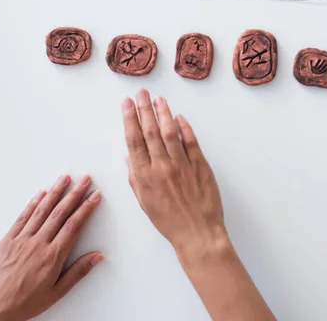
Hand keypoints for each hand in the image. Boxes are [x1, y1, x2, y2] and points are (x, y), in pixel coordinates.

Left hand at [0, 175, 102, 320]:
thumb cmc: (25, 302)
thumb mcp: (57, 292)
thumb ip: (78, 271)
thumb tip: (97, 257)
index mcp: (53, 256)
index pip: (74, 225)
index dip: (86, 208)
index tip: (94, 196)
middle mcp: (38, 243)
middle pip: (60, 212)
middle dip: (75, 193)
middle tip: (85, 180)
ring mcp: (22, 239)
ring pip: (42, 210)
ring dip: (55, 192)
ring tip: (65, 178)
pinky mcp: (8, 239)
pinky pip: (23, 217)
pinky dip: (33, 203)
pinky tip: (41, 194)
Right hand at [122, 90, 276, 320]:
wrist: (197, 234)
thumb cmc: (169, 221)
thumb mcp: (144, 202)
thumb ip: (135, 178)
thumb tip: (129, 156)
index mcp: (144, 177)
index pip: (134, 141)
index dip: (129, 119)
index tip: (127, 104)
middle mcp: (161, 167)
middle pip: (150, 131)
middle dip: (144, 109)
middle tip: (141, 93)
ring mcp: (182, 165)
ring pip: (170, 132)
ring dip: (163, 113)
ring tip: (158, 99)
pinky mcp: (200, 166)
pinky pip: (191, 142)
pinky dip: (185, 127)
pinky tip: (179, 117)